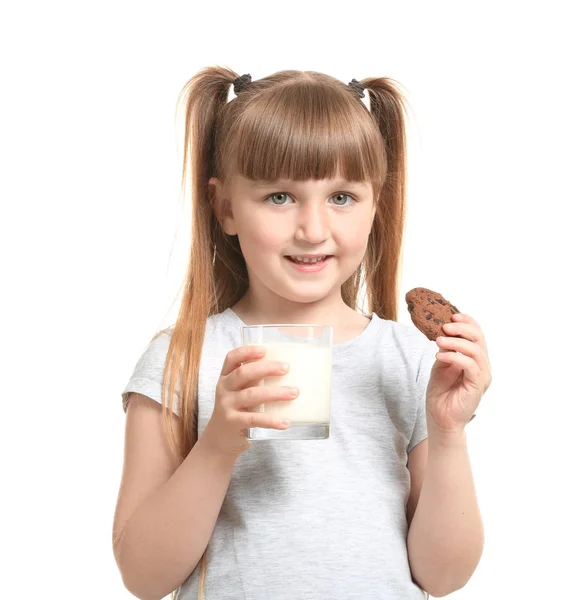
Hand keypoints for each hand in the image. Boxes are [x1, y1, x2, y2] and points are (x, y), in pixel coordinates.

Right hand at [201, 345, 297, 457]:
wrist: (219, 440)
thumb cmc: (236, 410)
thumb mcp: (240, 392)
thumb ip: (254, 381)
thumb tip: (286, 371)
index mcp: (226, 377)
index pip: (232, 358)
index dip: (247, 351)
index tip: (264, 350)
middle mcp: (224, 389)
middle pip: (243, 373)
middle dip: (266, 368)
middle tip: (286, 368)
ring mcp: (226, 406)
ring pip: (252, 395)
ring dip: (275, 393)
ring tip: (294, 393)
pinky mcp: (233, 423)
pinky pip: (254, 419)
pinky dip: (271, 420)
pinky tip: (285, 422)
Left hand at [426, 313, 491, 434]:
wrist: (440, 417)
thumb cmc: (440, 392)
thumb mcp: (441, 364)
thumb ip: (446, 349)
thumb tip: (443, 331)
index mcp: (476, 359)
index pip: (478, 335)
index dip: (468, 322)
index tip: (452, 316)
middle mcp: (483, 366)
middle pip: (480, 339)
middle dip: (463, 328)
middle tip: (445, 326)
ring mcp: (482, 376)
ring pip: (476, 351)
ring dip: (456, 342)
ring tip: (439, 340)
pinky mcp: (477, 386)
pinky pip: (471, 366)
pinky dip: (455, 357)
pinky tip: (441, 355)